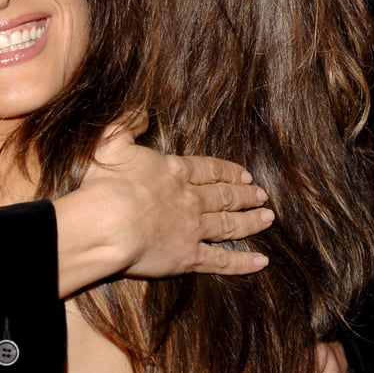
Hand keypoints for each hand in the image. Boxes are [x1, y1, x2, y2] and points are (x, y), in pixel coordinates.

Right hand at [55, 114, 274, 296]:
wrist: (108, 222)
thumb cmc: (106, 184)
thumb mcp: (111, 143)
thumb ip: (127, 125)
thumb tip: (139, 110)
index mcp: (174, 172)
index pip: (209, 170)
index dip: (228, 172)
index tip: (245, 175)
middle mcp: (190, 199)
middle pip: (224, 196)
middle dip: (245, 196)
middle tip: (262, 196)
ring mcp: (193, 229)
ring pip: (229, 225)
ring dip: (250, 222)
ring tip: (268, 218)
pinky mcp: (188, 257)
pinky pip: (221, 261)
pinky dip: (243, 262)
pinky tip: (261, 261)